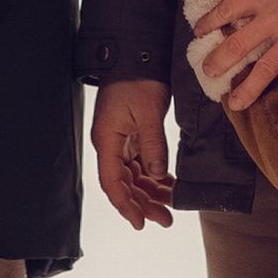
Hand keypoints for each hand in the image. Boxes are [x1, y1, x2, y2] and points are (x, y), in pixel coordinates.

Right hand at [91, 78, 174, 231]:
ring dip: (151, 191)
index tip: (141, 223)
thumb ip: (153, 146)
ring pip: (134, 175)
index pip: (113, 183)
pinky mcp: (132, 134)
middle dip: (143, 203)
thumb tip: (159, 176)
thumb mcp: (147, 112)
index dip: (126, 206)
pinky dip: (154, 175)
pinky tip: (168, 184)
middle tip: (165, 220)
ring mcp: (121, 139)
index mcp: (107, 140)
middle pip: (124, 184)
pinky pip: (141, 162)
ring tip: (170, 206)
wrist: (135, 54)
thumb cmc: (136, 79)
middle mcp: (111, 144)